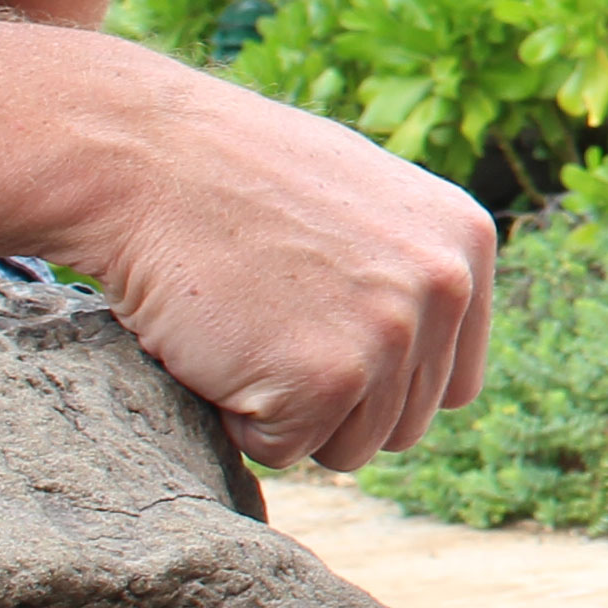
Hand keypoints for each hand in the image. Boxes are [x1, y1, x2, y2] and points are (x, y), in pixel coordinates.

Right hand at [57, 51, 495, 472]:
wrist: (142, 157)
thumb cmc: (232, 172)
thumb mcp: (360, 197)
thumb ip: (406, 268)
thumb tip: (421, 338)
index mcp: (466, 243)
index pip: (452, 381)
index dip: (380, 384)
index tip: (321, 345)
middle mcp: (447, 288)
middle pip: (404, 423)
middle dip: (331, 402)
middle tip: (266, 325)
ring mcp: (392, 335)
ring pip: (349, 447)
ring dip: (286, 413)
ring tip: (245, 326)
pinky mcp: (327, 381)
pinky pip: (283, 450)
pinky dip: (237, 419)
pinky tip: (218, 343)